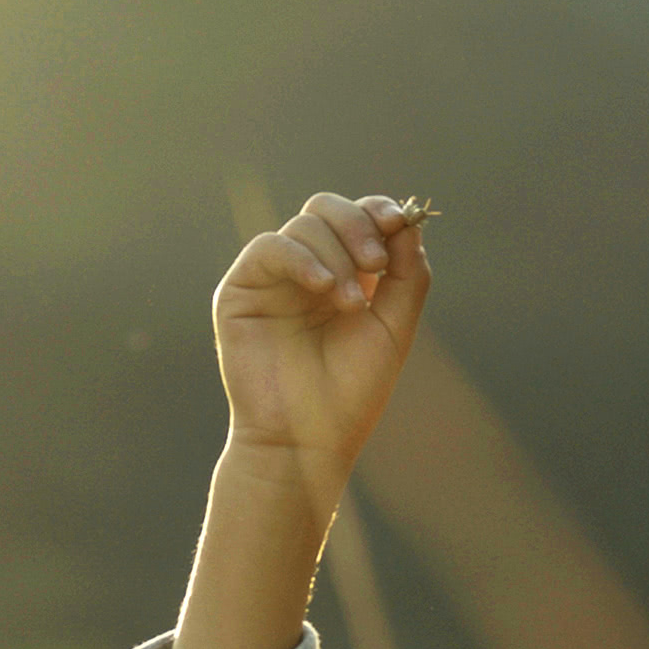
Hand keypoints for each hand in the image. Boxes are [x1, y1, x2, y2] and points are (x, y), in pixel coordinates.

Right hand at [212, 191, 433, 498]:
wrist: (307, 440)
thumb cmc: (351, 392)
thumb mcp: (395, 326)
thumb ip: (407, 273)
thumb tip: (406, 219)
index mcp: (344, 274)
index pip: (358, 218)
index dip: (377, 210)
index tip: (400, 223)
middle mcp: (306, 271)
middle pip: (326, 208)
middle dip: (357, 225)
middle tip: (376, 264)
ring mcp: (273, 280)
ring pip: (304, 226)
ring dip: (336, 256)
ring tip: (349, 305)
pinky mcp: (240, 291)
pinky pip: (269, 248)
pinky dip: (301, 259)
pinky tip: (323, 288)